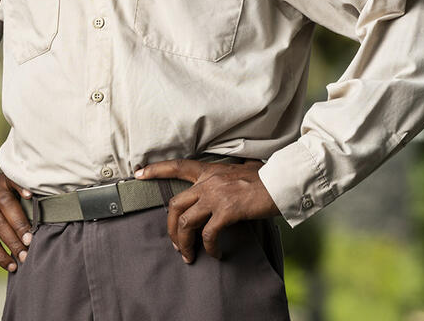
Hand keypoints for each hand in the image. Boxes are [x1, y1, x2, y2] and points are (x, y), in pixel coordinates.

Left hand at [135, 159, 279, 263]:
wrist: (283, 181)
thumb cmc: (267, 178)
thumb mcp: (242, 171)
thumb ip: (228, 177)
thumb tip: (228, 184)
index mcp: (211, 171)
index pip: (179, 167)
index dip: (157, 170)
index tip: (139, 174)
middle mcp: (210, 181)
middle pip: (175, 205)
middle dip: (170, 229)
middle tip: (176, 244)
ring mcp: (217, 195)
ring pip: (186, 222)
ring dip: (184, 243)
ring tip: (190, 255)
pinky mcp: (227, 210)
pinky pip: (208, 234)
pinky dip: (208, 247)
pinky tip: (216, 253)